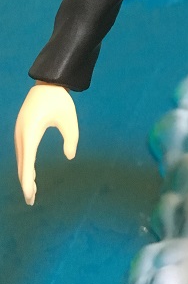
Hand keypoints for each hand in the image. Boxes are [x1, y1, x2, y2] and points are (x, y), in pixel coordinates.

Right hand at [14, 82, 78, 204]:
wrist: (48, 82)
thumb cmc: (60, 100)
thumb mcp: (69, 120)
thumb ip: (71, 139)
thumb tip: (70, 157)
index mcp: (31, 133)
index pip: (27, 163)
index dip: (28, 182)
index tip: (30, 196)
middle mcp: (21, 135)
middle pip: (22, 165)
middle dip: (26, 183)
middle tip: (32, 201)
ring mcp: (19, 132)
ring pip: (21, 159)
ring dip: (25, 175)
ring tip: (33, 192)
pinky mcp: (22, 130)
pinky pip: (22, 152)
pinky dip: (25, 165)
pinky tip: (30, 174)